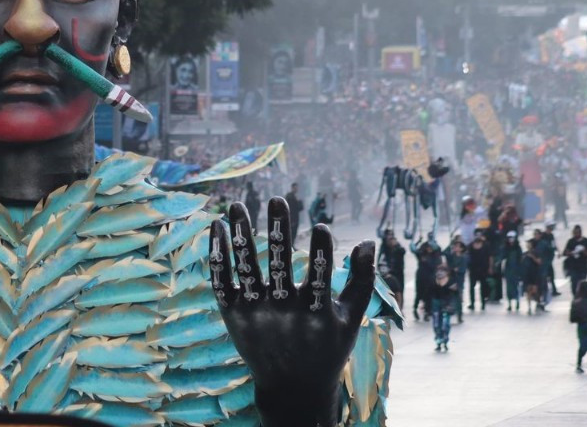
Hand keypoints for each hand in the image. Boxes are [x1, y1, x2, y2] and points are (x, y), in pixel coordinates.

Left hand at [209, 197, 375, 426]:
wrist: (291, 387)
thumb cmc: (327, 347)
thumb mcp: (351, 319)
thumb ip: (361, 280)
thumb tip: (369, 241)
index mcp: (316, 314)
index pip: (320, 277)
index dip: (322, 251)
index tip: (323, 225)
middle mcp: (283, 313)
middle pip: (279, 264)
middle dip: (278, 230)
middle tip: (278, 199)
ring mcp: (255, 313)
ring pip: (245, 266)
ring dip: (240, 233)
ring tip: (236, 205)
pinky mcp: (232, 315)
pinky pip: (221, 279)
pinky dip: (218, 253)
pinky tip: (217, 227)